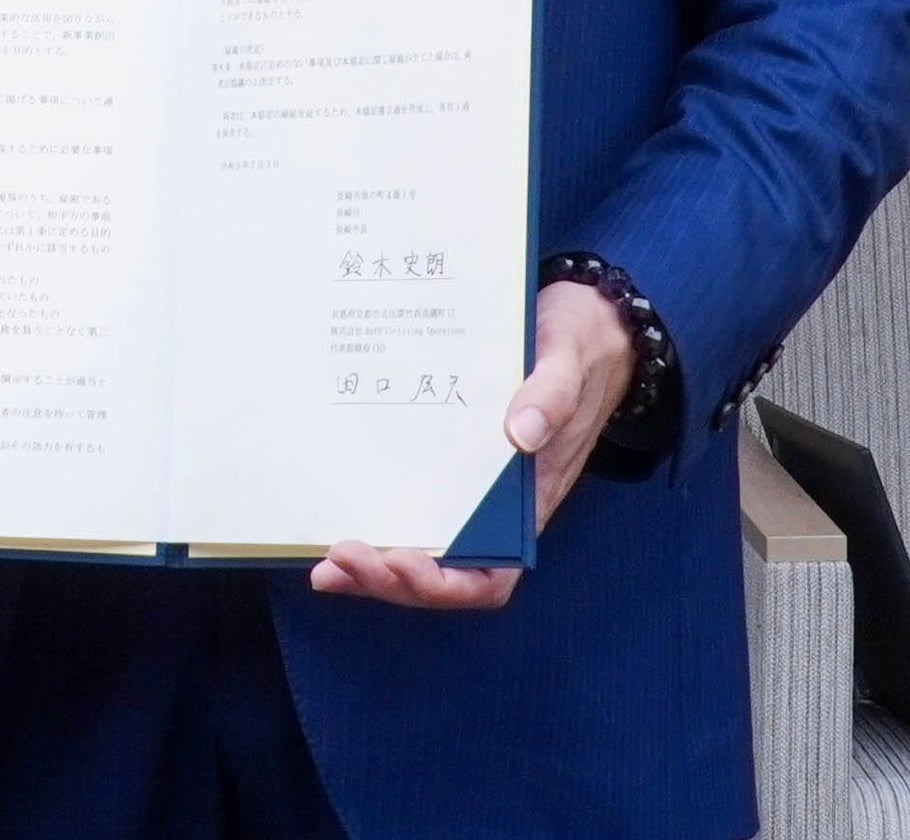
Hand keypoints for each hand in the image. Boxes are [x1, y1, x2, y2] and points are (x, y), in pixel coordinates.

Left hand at [310, 277, 634, 613]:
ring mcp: (465, 488)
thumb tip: (521, 433)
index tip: (402, 561)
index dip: (445, 584)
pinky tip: (334, 514)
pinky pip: (407, 502)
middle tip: (337, 560)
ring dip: (372, 564)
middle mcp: (494, 507)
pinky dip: (373, 520)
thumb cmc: (577, 348)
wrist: (584, 326)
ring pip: (417, 547)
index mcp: (529, 500)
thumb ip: (552, 395)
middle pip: (440, 572)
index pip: (490, 575)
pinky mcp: (443, 459)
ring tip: (325, 561)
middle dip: (387, 578)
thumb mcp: (569, 361)